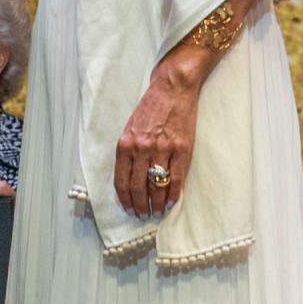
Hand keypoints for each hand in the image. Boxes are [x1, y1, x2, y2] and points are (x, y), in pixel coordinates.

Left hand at [115, 63, 202, 217]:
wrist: (172, 88)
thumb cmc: (151, 107)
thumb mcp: (131, 128)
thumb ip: (129, 152)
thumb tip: (129, 178)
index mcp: (126, 144)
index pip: (121, 181)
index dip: (125, 199)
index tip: (128, 208)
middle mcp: (141, 149)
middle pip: (138, 188)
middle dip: (140, 206)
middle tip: (143, 214)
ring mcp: (162, 149)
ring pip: (157, 187)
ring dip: (156, 204)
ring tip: (156, 211)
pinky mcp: (181, 149)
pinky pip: (176, 179)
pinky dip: (172, 194)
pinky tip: (171, 201)